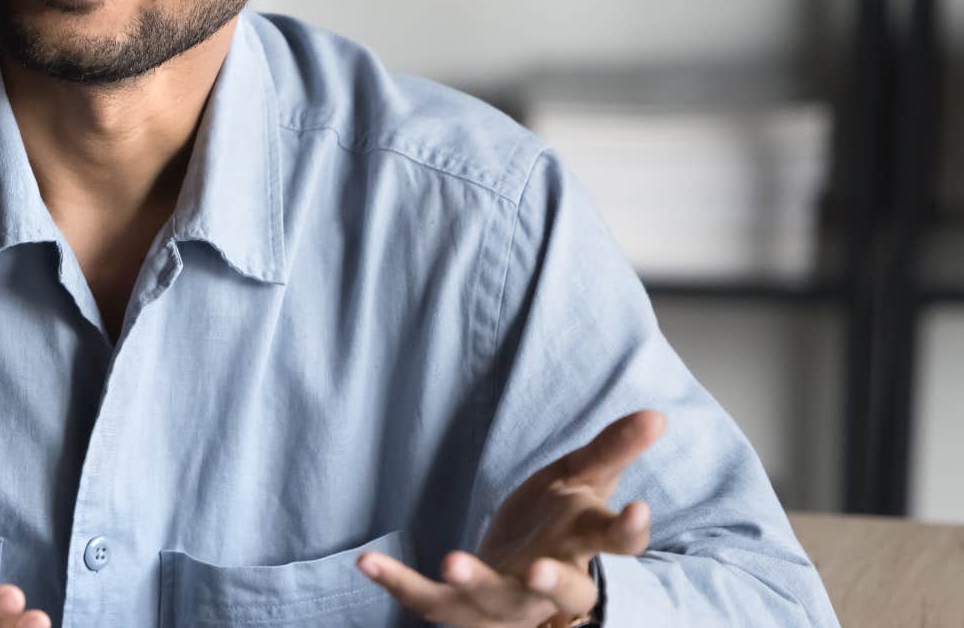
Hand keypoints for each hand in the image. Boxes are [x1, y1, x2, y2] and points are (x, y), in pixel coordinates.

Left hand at [357, 409, 665, 627]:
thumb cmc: (558, 523)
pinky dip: (398, 583)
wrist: (521, 576)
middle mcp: (548, 585)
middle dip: (550, 586)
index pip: (615, 546)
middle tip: (536, 572)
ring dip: (473, 584)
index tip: (638, 509)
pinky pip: (428, 600)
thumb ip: (613, 449)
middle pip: (561, 594)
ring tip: (451, 560)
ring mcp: (504, 603)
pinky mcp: (460, 607)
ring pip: (493, 603)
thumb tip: (657, 414)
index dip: (627, 532)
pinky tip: (366, 561)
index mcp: (584, 548)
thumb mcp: (582, 480)